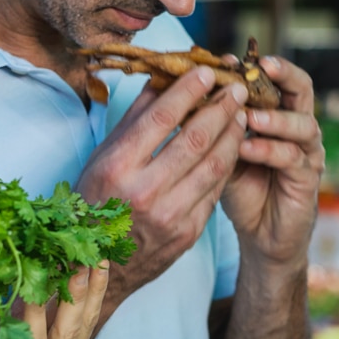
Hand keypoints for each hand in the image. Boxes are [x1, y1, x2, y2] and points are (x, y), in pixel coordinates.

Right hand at [77, 66, 245, 302]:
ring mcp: (169, 216)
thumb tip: (161, 78)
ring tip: (242, 115)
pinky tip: (234, 147)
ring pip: (214, 166)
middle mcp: (143, 192)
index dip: (189, 91)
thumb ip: (134, 119)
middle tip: (237, 89)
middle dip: (222, 108)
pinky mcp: (188, 234)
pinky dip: (227, 164)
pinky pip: (215, 191)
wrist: (97, 267)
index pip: (161, 119)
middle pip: (195, 139)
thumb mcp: (102, 157)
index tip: (207, 71)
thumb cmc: (96, 202)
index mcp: (117, 167)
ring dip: (233, 135)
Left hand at [223, 55, 323, 267]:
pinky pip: (292, 158)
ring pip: (303, 124)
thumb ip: (212, 124)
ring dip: (274, 117)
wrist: (261, 232)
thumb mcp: (223, 149)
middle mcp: (299, 128)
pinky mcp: (307, 179)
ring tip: (249, 115)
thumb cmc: (242, 186)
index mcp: (279, 114)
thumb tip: (181, 92)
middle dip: (282, 75)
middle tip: (259, 67)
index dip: (256, 65)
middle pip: (302, 89)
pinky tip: (245, 148)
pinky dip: (268, 150)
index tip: (229, 58)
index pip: (277, 78)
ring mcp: (307, 152)